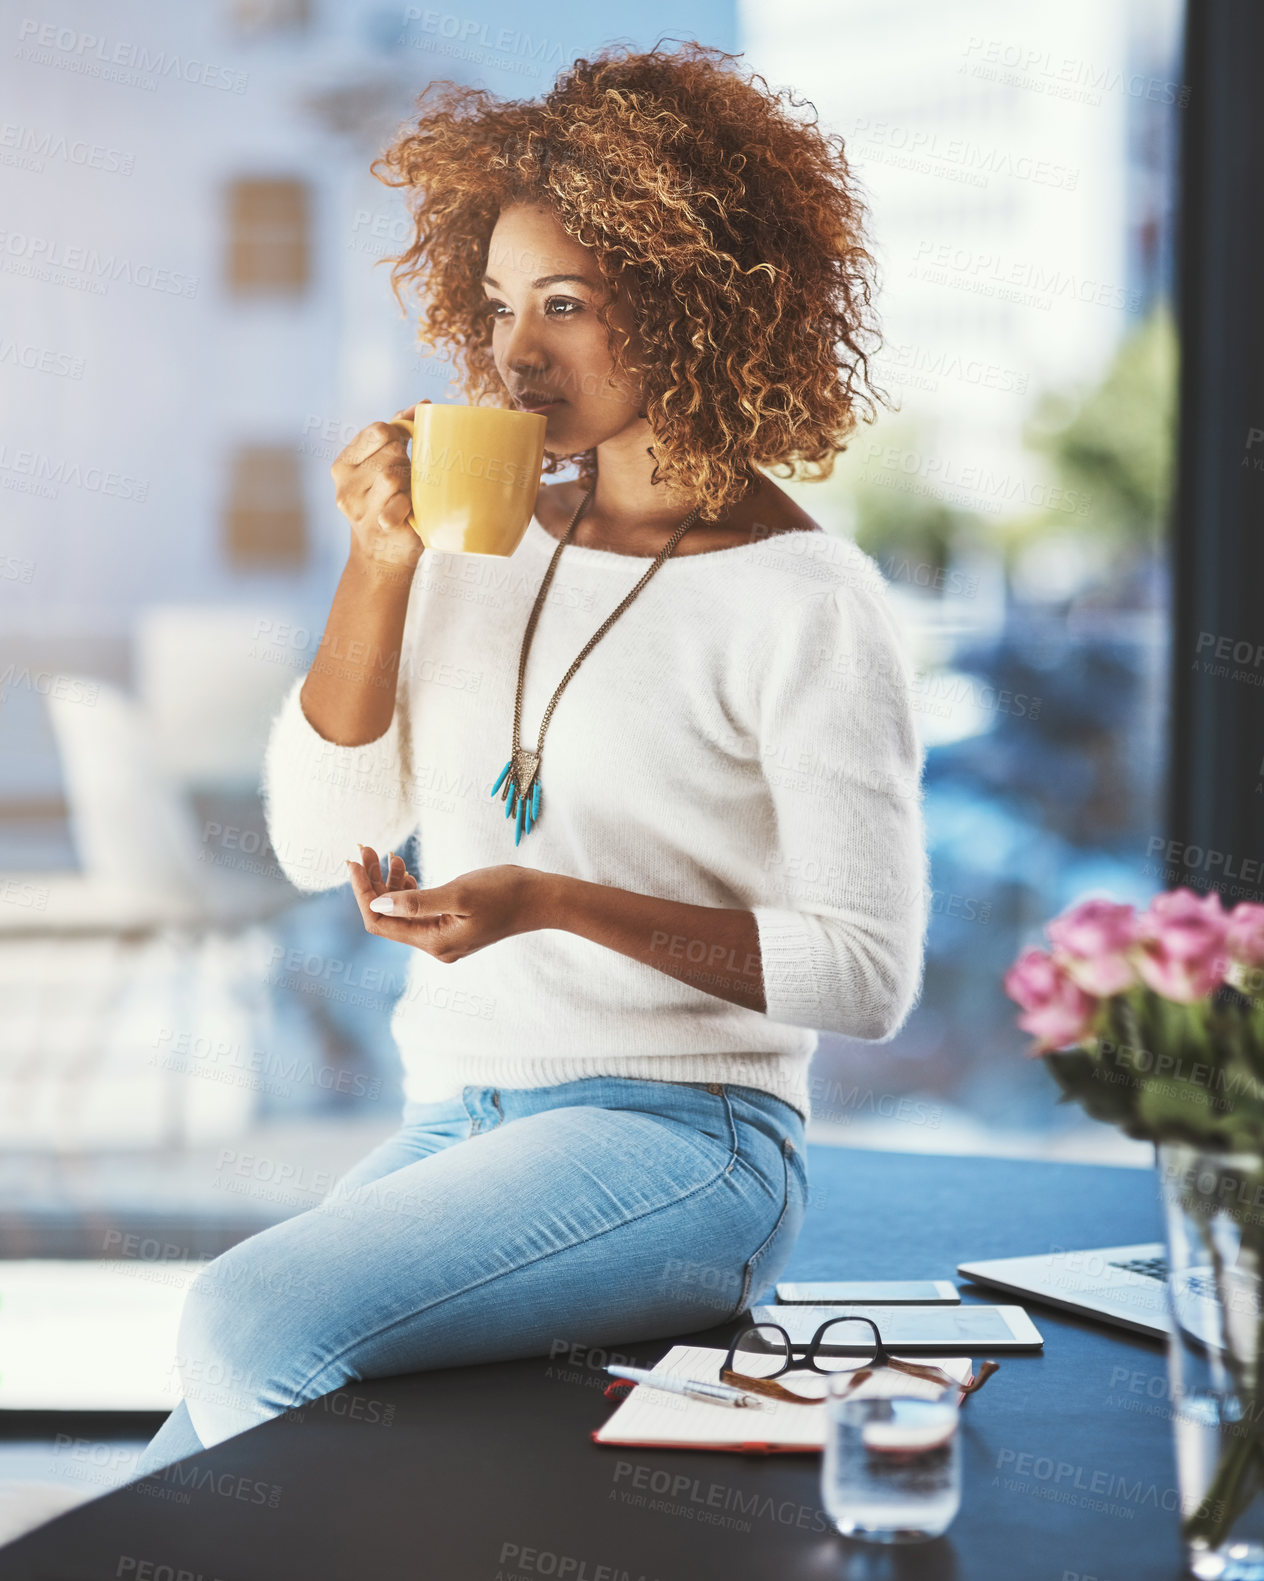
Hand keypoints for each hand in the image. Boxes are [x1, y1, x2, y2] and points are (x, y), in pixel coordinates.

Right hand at [331, 401, 430, 567]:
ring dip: (409, 483)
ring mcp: (358, 507)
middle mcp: (345, 485)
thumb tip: (422, 403)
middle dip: (406, 463)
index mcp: (343, 465)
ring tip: (406, 496)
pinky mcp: (377, 525)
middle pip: (390, 451)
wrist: (383, 556)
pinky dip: (409, 506)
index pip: (378, 429)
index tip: (403, 451)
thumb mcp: (385, 466)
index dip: (399, 436)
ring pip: (394, 474)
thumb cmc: (389, 503)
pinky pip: (401, 502)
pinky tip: (406, 514)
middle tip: (405, 482)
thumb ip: (398, 432)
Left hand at [346, 844, 549, 961]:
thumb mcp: (459, 893)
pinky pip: (419, 909)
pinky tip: (404, 869)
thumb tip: (377, 904)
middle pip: (388, 916)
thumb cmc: (505, 892)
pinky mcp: (453, 924)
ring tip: (385, 854)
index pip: (381, 921)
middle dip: (373, 883)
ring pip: (402, 911)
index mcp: (434, 941)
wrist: (542, 898)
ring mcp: (444, 936)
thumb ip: (417, 901)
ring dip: (389, 883)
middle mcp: (436, 945)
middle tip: (365, 848)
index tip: (354, 859)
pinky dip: (407, 889)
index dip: (362, 891)